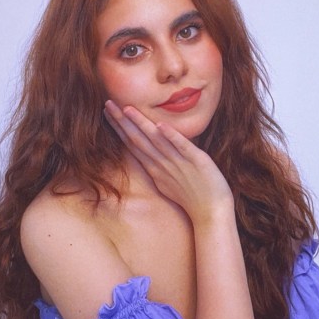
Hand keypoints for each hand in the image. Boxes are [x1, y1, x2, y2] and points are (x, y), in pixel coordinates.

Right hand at [104, 100, 232, 222]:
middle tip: (107, 104)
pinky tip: (160, 125)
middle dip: (122, 122)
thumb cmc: (192, 198)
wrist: (211, 214)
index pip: (133, 144)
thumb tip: (150, 153)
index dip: (119, 127)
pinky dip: (172, 136)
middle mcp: (163, 164)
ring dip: (142, 124)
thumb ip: (159, 165)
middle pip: (138, 140)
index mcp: (156, 168)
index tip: (107, 111)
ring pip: (156, 140)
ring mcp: (178, 163)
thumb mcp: (169, 181)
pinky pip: (183, 147)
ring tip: (128, 109)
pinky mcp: (197, 161)